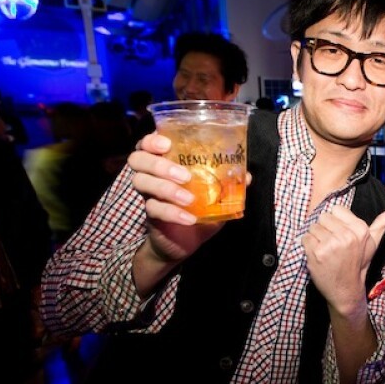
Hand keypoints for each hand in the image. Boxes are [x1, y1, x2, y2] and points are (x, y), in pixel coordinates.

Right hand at [128, 132, 231, 263]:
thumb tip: (246, 176)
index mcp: (165, 163)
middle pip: (137, 159)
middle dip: (159, 164)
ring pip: (140, 181)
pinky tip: (189, 219)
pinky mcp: (150, 215)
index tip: (167, 143)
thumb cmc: (198, 211)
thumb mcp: (216, 197)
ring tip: (189, 199)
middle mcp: (151, 175)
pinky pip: (154, 209)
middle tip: (185, 175)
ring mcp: (148, 195)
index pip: (147, 143)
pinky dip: (173, 213)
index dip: (151, 140)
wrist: (184, 242)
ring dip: (166, 188)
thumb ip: (228, 185)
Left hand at [302, 205, 384, 314]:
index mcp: (360, 229)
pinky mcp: (316, 252)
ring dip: (316, 238)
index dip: (336, 221)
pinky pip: (305, 238)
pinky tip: (319, 255)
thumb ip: (382, 224)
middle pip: (323, 217)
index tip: (341, 234)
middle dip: (326, 229)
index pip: (336, 209)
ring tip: (326, 251)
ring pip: (313, 227)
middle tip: (333, 245)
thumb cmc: (358, 264)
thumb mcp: (372, 244)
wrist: (346, 290)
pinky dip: (308, 246)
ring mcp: (331, 244)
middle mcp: (346, 235)